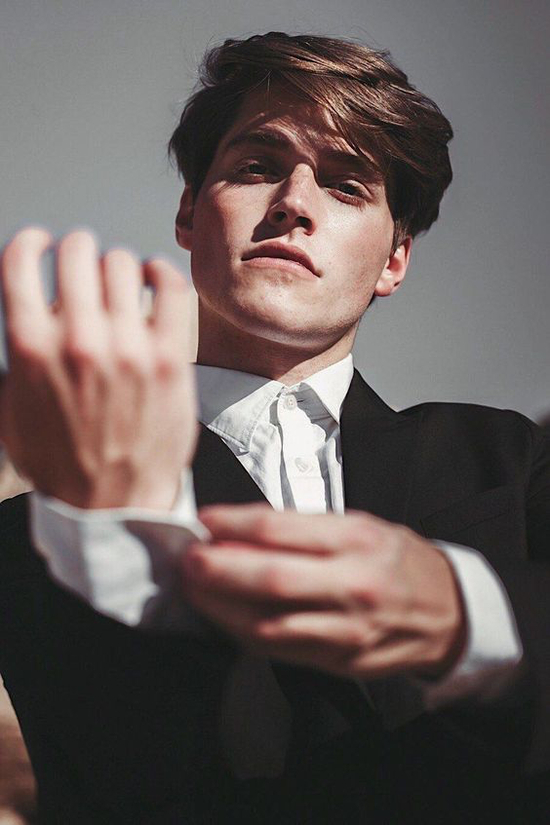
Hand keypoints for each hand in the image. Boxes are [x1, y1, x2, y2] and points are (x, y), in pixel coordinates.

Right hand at [0, 227, 196, 509]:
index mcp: (29, 347)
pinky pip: (169, 287)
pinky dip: (159, 272)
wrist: (110, 505)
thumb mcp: (10, 410)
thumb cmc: (60, 463)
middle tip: (83, 261)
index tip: (41, 244)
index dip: (31, 243)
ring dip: (116, 265)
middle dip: (76, 250)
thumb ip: (16, 358)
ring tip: (119, 279)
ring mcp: (127, 347)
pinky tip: (153, 279)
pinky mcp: (167, 358)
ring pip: (121, 264)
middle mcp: (77, 339)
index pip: (21, 260)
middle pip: (76, 253)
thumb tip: (29, 318)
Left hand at [184, 505, 465, 679]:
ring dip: (221, 608)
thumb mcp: (360, 525)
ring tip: (196, 590)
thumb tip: (243, 527)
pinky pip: (280, 650)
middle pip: (271, 579)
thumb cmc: (398, 560)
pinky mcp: (339, 661)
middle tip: (188, 560)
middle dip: (219, 570)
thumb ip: (304, 528)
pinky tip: (225, 618)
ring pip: (269, 623)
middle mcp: (353, 584)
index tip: (206, 520)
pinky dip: (244, 633)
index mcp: (357, 540)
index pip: (281, 528)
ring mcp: (346, 628)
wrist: (447, 611)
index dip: (233, 523)